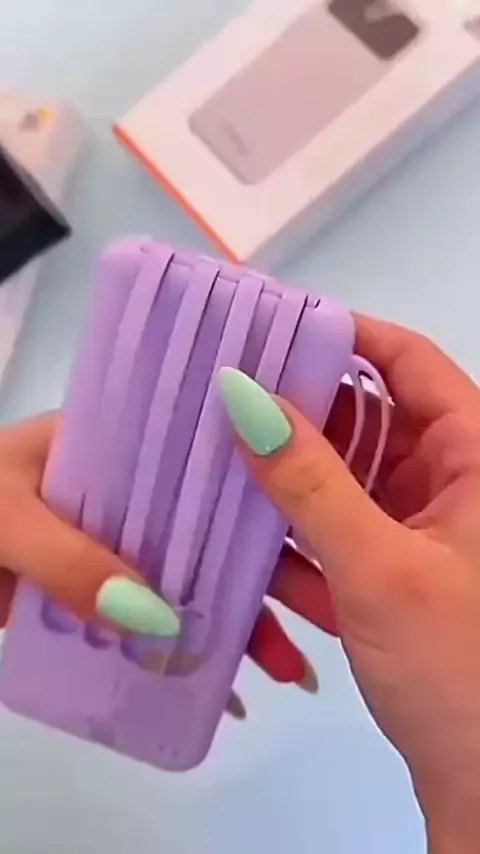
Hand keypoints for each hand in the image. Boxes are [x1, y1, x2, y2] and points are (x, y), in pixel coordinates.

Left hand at [0, 413, 316, 719]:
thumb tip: (154, 616)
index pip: (195, 447)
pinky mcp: (100, 591)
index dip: (252, 473)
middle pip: (211, 522)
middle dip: (265, 566)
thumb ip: (67, 557)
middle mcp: (124, 492)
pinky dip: (193, 648)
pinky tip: (232, 686)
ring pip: (194, 574)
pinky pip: (159, 617)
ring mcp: (114, 544)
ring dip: (241, 617)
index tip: (311, 504)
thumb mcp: (3, 518)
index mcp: (108, 447)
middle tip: (317, 609)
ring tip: (286, 667)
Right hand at [218, 316, 479, 852]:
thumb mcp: (379, 569)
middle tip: (220, 399)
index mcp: (475, 458)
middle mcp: (449, 482)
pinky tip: (240, 537)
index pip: (409, 363)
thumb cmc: (458, 672)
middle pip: (367, 418)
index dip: (344, 335)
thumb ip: (310, 484)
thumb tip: (244, 397)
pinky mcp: (388, 572)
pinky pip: (334, 532)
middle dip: (297, 413)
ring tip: (214, 460)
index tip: (270, 330)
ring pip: (342, 479)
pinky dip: (292, 535)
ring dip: (285, 480)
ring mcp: (417, 529)